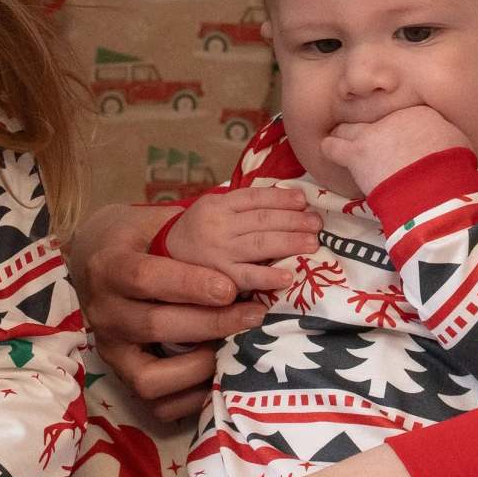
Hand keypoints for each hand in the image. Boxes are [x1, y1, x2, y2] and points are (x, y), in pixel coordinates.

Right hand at [65, 199, 320, 420]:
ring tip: (237, 347)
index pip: (144, 276)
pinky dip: (186, 396)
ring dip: (199, 365)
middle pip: (153, 325)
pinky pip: (151, 400)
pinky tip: (219, 376)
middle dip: (209, 323)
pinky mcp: (121, 374)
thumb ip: (189, 228)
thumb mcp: (154, 221)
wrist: (96, 261)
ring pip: (149, 374)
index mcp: (110, 266)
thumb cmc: (138, 237)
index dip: (188, 284)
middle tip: (254, 313)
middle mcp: (104, 312)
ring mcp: (110, 348)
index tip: (230, 287)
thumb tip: (254, 223)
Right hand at [165, 188, 320, 288]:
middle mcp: (217, 225)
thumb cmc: (197, 232)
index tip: (304, 201)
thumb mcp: (213, 209)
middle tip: (317, 224)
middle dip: (295, 220)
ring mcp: (218, 252)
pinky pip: (247, 276)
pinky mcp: (217, 278)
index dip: (283, 198)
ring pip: (261, 244)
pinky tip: (288, 276)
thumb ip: (242, 204)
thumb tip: (289, 198)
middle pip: (264, 220)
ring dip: (291, 242)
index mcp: (217, 204)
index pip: (256, 197)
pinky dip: (269, 276)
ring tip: (313, 243)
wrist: (160, 258)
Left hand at [321, 106, 469, 195]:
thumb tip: (441, 139)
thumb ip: (443, 135)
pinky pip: (331, 146)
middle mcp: (391, 117)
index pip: (399, 115)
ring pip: (347, 127)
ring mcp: (371, 133)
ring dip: (346, 136)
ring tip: (345, 144)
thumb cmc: (452, 166)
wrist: (433, 185)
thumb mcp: (457, 142)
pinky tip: (330, 151)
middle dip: (369, 128)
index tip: (397, 138)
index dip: (395, 127)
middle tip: (370, 140)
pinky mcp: (355, 154)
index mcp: (418, 112)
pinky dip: (331, 149)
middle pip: (370, 116)